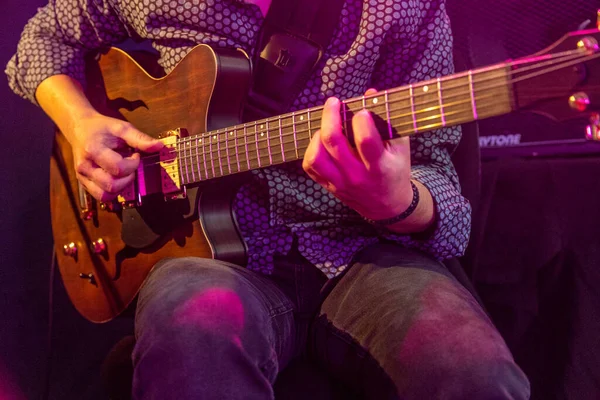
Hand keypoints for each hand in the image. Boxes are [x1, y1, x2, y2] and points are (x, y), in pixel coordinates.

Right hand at [67, 113, 162, 200]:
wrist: (79, 128)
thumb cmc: (102, 128)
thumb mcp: (122, 128)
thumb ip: (140, 138)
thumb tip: (160, 146)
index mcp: (93, 150)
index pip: (118, 168)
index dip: (133, 164)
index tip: (135, 155)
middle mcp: (85, 167)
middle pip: (112, 185)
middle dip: (128, 177)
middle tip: (129, 165)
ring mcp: (82, 177)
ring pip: (105, 196)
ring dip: (121, 187)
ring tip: (123, 173)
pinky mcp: (83, 184)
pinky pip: (101, 196)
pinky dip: (113, 191)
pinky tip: (116, 178)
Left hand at [302, 91, 412, 220]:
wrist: (388, 206)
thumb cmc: (395, 170)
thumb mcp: (400, 148)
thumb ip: (387, 121)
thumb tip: (370, 93)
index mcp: (379, 166)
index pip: (366, 141)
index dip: (361, 120)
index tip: (362, 110)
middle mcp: (357, 176)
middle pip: (334, 143)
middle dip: (330, 116)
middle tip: (333, 102)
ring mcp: (340, 182)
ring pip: (316, 157)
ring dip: (317, 135)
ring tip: (326, 125)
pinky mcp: (329, 186)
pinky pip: (310, 167)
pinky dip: (311, 149)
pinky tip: (320, 140)